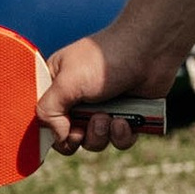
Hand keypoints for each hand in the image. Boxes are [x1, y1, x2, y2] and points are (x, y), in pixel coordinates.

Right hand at [38, 27, 174, 154]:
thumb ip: (49, 110)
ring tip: (110, 118)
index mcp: (57, 87)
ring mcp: (103, 109)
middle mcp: (78, 100)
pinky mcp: (126, 116)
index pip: (45, 120)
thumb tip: (57, 137)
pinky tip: (126, 120)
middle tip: (90, 123)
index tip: (66, 131)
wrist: (149, 51)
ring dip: (101, 135)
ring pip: (95, 142)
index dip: (53, 133)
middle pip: (69, 137)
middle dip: (80, 137)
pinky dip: (121, 135)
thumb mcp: (66, 83)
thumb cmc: (104, 60)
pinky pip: (118, 141)